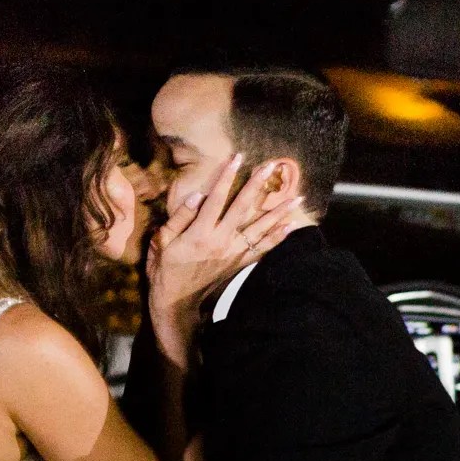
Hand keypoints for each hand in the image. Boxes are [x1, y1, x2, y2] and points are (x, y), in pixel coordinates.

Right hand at [146, 160, 295, 361]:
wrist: (176, 302)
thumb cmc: (165, 269)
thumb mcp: (162, 241)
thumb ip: (180, 217)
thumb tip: (198, 195)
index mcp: (199, 234)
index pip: (216, 199)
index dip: (226, 177)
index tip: (236, 158)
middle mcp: (220, 242)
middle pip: (243, 208)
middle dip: (257, 186)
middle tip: (271, 166)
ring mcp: (233, 253)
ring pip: (260, 229)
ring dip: (279, 212)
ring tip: (297, 197)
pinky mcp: (239, 263)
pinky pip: (262, 248)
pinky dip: (278, 237)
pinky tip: (290, 225)